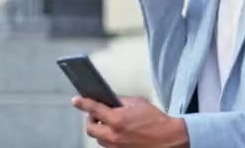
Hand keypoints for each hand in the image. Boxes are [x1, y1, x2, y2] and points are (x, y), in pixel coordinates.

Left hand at [72, 96, 188, 147]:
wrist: (169, 139)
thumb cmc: (156, 121)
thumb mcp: (138, 103)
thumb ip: (121, 101)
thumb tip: (109, 100)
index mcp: (117, 119)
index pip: (94, 109)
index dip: (83, 103)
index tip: (76, 100)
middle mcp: (114, 135)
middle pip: (90, 128)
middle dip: (91, 120)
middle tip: (96, 113)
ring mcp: (117, 146)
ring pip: (99, 138)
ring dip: (100, 129)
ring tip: (108, 122)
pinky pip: (108, 145)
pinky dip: (109, 137)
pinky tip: (116, 131)